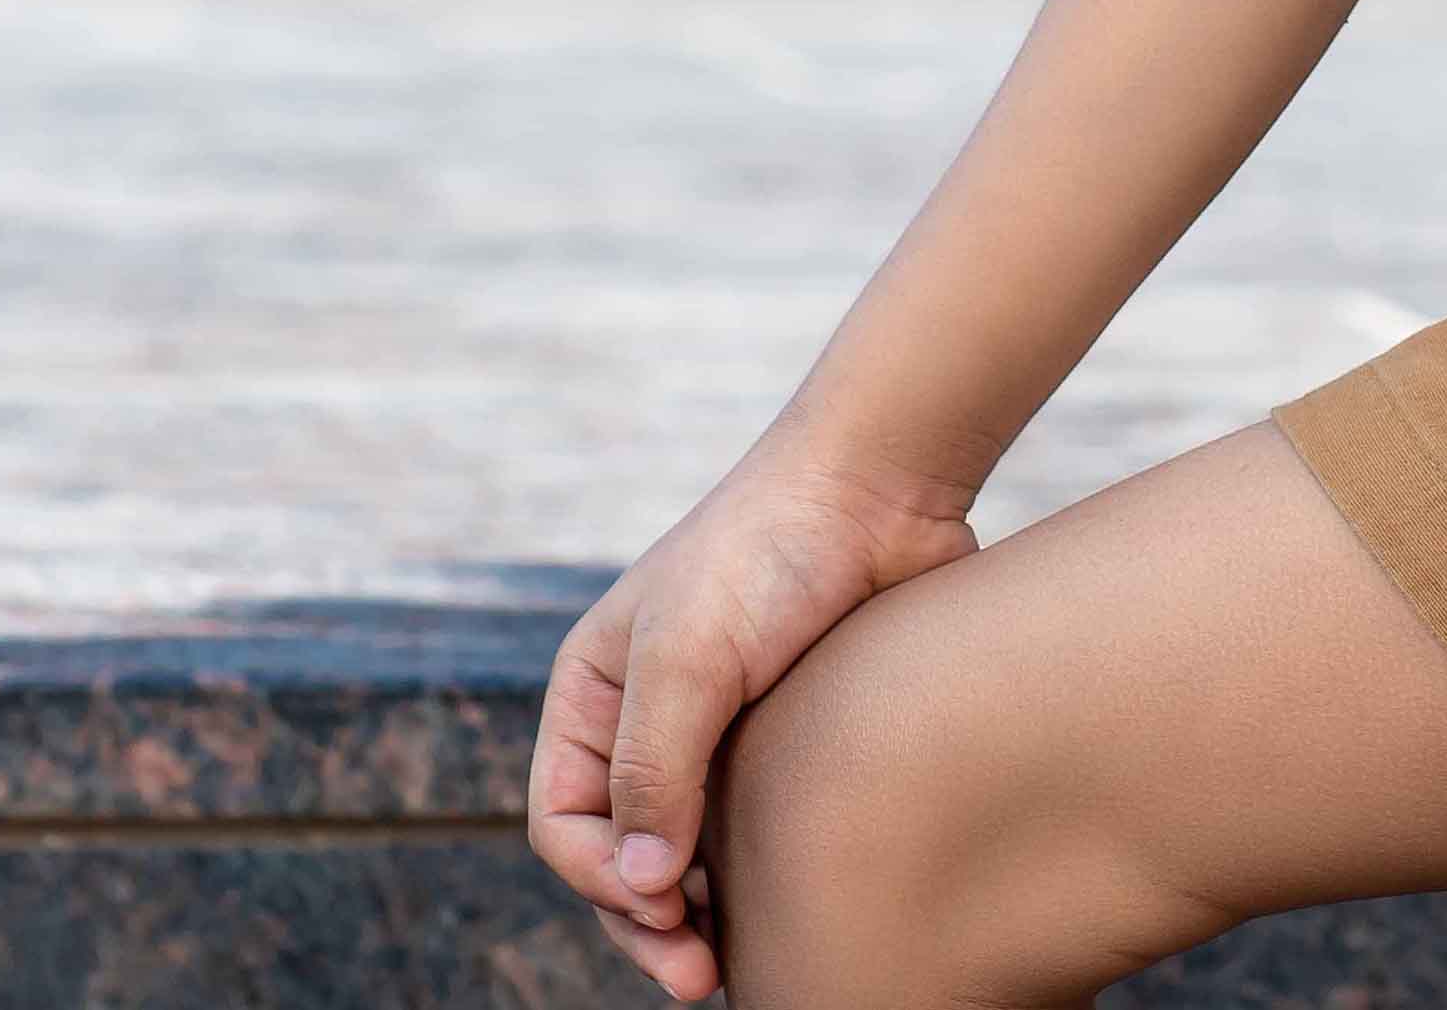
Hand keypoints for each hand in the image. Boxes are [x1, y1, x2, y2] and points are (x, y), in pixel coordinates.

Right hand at [528, 441, 980, 997]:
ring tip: (728, 965)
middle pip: (623, 852)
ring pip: (688, 851)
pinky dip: (755, 875)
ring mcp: (720, 727)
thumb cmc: (769, 550)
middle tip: (694, 976)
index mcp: (594, 692)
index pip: (564, 820)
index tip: (661, 906)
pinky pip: (756, 824)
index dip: (600, 878)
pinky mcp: (787, 733)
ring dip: (699, 914)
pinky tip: (780, 907)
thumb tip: (645, 885)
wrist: (881, 485)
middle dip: (646, 921)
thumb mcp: (688, 652)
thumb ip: (655, 768)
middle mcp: (648, 716)